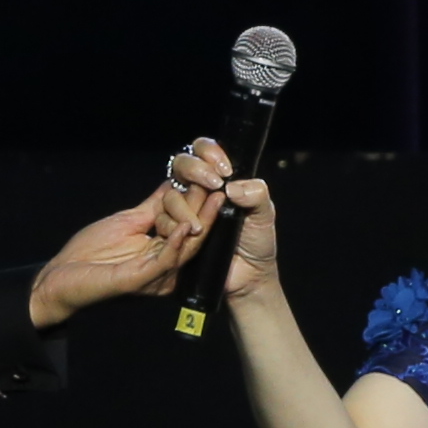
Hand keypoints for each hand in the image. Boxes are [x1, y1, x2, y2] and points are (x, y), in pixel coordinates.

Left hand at [22, 171, 213, 330]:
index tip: (213, 180)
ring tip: (213, 199)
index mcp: (164, 255)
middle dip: (208, 210)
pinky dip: (176, 242)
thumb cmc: (90, 253)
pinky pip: (165, 261)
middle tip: (222, 186)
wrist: (61, 277)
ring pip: (186, 248)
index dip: (200, 203)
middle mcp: (166, 268)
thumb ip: (154, 207)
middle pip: (194, 237)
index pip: (189, 226)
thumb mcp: (129, 221)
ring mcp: (156, 276)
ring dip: (200, 222)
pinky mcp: (141, 280)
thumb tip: (173, 184)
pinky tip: (184, 225)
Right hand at [159, 136, 280, 302]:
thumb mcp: (264, 215)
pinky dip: (176, 226)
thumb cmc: (257, 243)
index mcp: (221, 180)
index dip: (209, 152)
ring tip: (204, 225)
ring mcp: (185, 210)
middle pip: (182, 164)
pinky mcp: (174, 231)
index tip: (224, 170)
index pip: (205, 150)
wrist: (247, 277)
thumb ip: (256, 194)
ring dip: (187, 207)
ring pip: (171, 195)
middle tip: (215, 185)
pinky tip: (194, 234)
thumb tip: (231, 187)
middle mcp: (199, 190)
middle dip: (195, 171)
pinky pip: (163, 220)